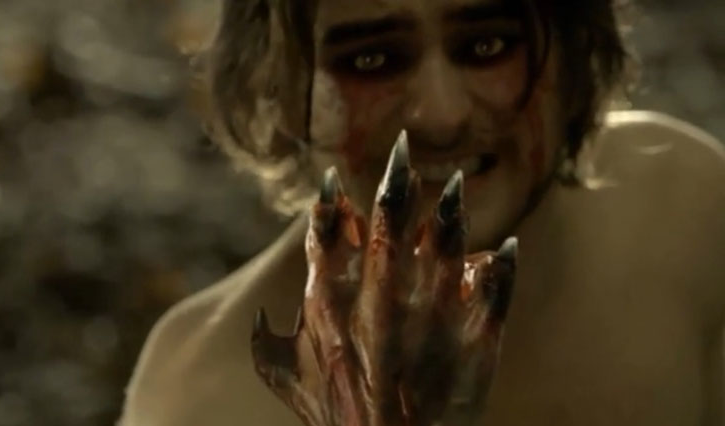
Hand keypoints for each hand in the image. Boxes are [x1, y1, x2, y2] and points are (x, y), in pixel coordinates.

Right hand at [251, 131, 515, 425]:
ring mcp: (428, 322)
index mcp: (332, 308)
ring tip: (454, 185)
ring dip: (448, 215)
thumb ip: (262, 341)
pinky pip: (494, 294)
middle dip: (395, 184)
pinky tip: (508, 250)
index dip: (329, 204)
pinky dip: (501, 270)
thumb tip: (254, 309)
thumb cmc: (332, 418)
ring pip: (443, 250)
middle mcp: (379, 306)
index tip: (335, 180)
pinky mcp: (471, 343)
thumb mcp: (286, 377)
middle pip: (389, 230)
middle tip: (402, 148)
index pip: (326, 238)